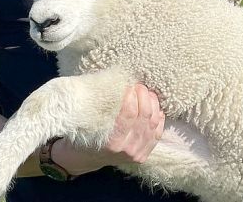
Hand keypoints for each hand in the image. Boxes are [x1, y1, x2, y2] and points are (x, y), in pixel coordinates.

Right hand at [50, 83, 164, 175]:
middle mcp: (126, 149)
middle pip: (144, 116)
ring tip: (147, 93)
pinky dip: (158, 118)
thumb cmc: (84, 135)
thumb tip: (118, 83)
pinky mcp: (143, 155)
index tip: (128, 85)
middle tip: (138, 85)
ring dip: (153, 104)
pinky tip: (155, 108)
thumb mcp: (89, 121)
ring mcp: (136, 153)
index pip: (129, 113)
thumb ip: (104, 105)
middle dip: (143, 96)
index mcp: (111, 142)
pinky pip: (157, 133)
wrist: (85, 159)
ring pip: (153, 123)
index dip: (131, 95)